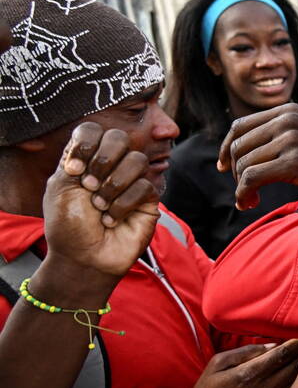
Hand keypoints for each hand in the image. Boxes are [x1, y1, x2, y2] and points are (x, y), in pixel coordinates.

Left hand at [42, 123, 159, 282]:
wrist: (84, 257)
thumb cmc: (68, 226)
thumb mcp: (59, 188)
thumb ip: (74, 158)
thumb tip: (96, 145)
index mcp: (87, 159)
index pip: (94, 130)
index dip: (86, 144)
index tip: (74, 169)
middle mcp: (111, 166)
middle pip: (120, 138)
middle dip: (103, 161)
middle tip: (90, 185)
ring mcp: (132, 181)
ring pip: (137, 161)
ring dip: (113, 186)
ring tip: (100, 206)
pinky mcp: (149, 200)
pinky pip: (145, 187)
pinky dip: (124, 205)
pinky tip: (112, 219)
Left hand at [217, 103, 297, 208]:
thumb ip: (278, 133)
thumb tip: (240, 151)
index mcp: (288, 111)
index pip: (239, 126)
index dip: (227, 149)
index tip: (226, 168)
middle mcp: (287, 120)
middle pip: (238, 146)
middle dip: (235, 172)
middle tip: (245, 190)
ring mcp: (291, 139)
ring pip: (244, 164)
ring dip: (241, 187)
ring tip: (250, 200)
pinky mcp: (294, 162)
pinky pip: (252, 178)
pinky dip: (244, 194)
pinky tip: (250, 203)